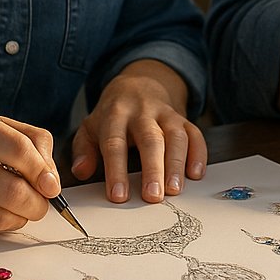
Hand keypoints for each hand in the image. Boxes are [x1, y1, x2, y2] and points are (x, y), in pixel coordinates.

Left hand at [69, 59, 205, 203]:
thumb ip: (83, 149)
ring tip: (174, 190)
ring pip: (175, 136)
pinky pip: (195, 134)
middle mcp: (143, 112)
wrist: (141, 84)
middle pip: (150, 139)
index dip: (117, 170)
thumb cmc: (113, 115)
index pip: (115, 143)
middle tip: (153, 196)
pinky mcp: (184, 118)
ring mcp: (166, 114)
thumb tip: (81, 171)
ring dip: (177, 163)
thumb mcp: (91, 127)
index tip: (119, 196)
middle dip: (152, 169)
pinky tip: (195, 174)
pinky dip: (198, 154)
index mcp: (115, 115)